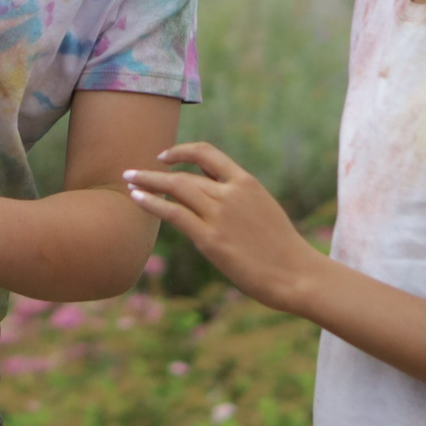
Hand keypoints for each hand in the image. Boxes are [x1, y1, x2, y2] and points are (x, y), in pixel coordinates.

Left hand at [124, 142, 320, 314]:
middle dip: (155, 172)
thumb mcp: (263, 210)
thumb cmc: (282, 248)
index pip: (208, 153)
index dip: (182, 151)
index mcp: (247, 183)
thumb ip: (237, 198)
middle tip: (131, 173)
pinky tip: (137, 199)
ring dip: (147, 184)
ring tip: (128, 182)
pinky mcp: (211, 239)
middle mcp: (231, 193)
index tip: (164, 157)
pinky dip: (152, 203)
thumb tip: (212, 194)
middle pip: (184, 175)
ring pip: (176, 189)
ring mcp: (220, 215)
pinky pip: (174, 214)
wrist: (297, 274)